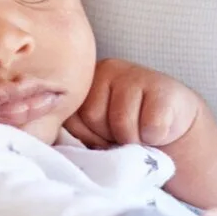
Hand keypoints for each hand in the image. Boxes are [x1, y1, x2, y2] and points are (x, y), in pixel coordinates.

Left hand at [68, 58, 216, 206]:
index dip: (85, 136)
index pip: (68, 115)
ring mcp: (135, 73)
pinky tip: (161, 132)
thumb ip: (70, 133)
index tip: (100, 140)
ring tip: (142, 135)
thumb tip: (38, 136)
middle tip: (123, 137)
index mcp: (82, 83)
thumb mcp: (92, 138)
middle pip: (92, 115)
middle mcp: (105, 70)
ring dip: (132, 139)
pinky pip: (149, 126)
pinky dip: (156, 137)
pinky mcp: (164, 88)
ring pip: (121, 122)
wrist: (177, 145)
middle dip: (107, 135)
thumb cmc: (128, 145)